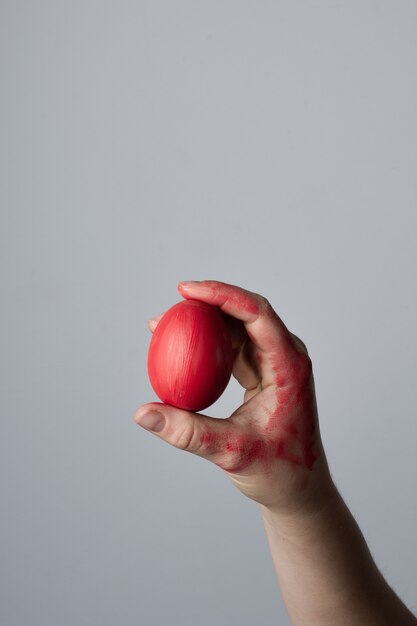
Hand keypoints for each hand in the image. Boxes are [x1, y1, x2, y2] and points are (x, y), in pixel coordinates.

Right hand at [135, 280, 332, 514]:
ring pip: (238, 328)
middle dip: (210, 302)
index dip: (222, 295)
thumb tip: (143, 414)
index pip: (257, 314)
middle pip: (247, 313)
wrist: (299, 490)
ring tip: (168, 323)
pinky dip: (208, 345)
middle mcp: (285, 356)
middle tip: (174, 301)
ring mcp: (274, 363)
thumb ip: (187, 433)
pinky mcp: (263, 373)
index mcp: (289, 365)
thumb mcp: (231, 452)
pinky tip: (182, 349)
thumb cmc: (278, 472)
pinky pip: (233, 348)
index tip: (188, 290)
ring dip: (206, 321)